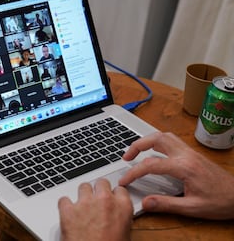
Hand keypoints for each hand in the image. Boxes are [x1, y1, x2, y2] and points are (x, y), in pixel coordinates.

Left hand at [58, 178, 132, 240]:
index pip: (120, 189)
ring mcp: (85, 203)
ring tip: (82, 207)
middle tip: (96, 200)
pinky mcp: (68, 210)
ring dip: (82, 195)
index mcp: (122, 207)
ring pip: (83, 186)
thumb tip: (116, 217)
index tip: (111, 198)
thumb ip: (121, 219)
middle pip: (101, 182)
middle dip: (98, 190)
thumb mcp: (125, 235)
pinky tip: (68, 213)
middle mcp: (104, 201)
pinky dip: (65, 206)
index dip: (114, 195)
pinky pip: (64, 199)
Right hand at [119, 132, 233, 219]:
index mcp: (184, 167)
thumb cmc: (220, 202)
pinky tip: (154, 152)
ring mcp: (190, 152)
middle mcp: (186, 155)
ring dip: (147, 140)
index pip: (151, 165)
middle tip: (126, 157)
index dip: (133, 172)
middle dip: (137, 145)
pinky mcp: (192, 153)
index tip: (124, 180)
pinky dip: (157, 142)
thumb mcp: (192, 208)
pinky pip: (171, 140)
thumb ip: (166, 205)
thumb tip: (145, 203)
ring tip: (137, 151)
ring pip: (164, 136)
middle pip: (156, 139)